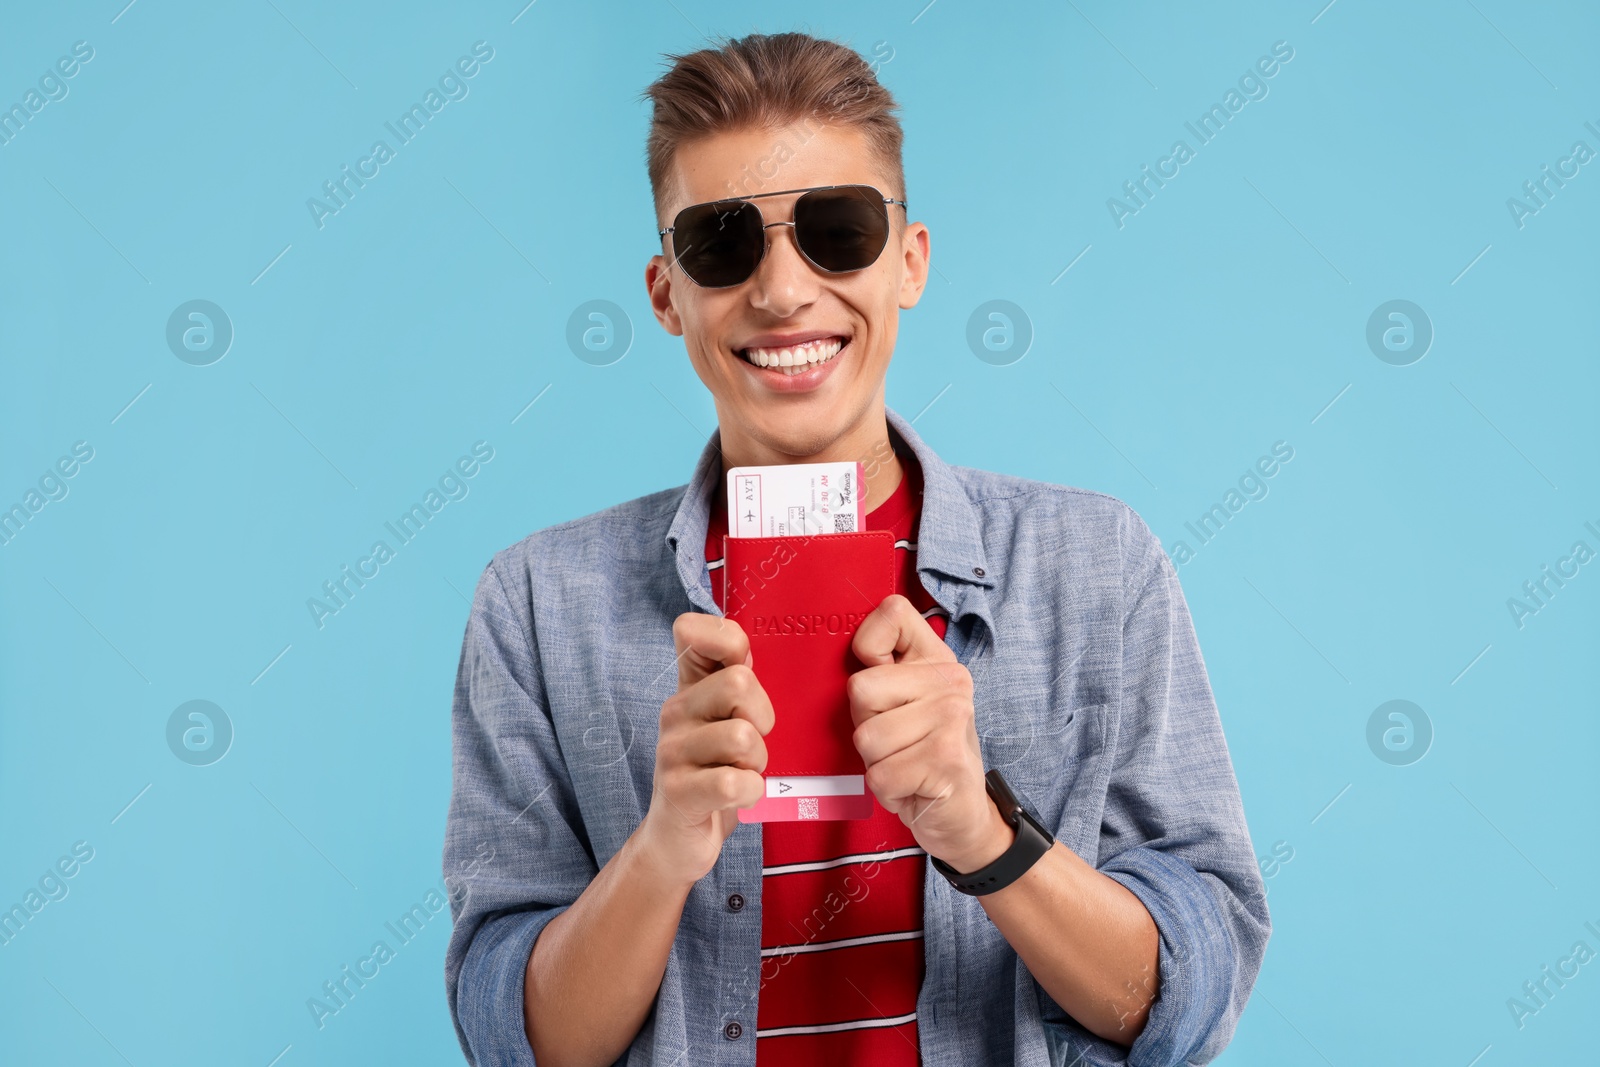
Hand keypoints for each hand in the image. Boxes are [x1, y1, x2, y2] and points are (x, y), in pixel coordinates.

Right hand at [636, 612, 773, 887]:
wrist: (678, 841)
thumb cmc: (715, 773)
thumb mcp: (727, 721)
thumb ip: (741, 684)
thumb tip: (765, 645)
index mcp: (689, 688)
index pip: (692, 631)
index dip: (728, 639)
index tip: (744, 668)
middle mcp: (675, 712)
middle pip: (739, 683)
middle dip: (763, 717)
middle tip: (754, 743)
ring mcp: (672, 752)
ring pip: (742, 736)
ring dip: (757, 761)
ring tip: (743, 772)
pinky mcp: (679, 792)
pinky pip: (734, 781)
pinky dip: (750, 791)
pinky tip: (740, 796)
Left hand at [848, 595, 1012, 872]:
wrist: (962, 817)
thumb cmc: (921, 756)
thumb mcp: (903, 704)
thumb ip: (882, 672)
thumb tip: (839, 645)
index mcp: (937, 660)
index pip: (892, 613)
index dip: (866, 646)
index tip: (881, 680)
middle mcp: (951, 682)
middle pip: (861, 688)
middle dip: (866, 725)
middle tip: (896, 742)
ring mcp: (952, 719)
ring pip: (867, 737)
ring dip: (877, 763)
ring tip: (905, 765)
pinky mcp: (946, 760)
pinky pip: (880, 774)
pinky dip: (887, 790)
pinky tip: (911, 787)